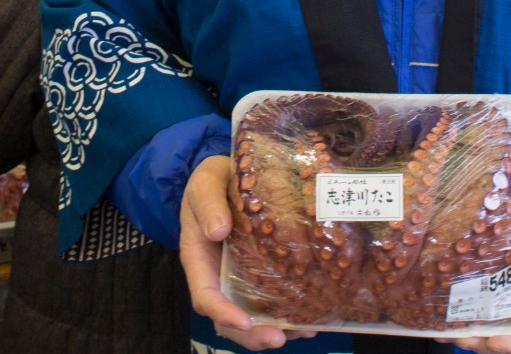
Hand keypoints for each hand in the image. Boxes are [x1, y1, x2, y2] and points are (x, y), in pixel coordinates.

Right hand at [179, 155, 315, 350]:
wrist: (228, 173)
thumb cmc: (212, 179)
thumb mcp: (204, 183)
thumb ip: (207, 204)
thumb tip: (218, 231)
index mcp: (198, 257)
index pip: (205, 295)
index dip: (222, 312)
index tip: (243, 321)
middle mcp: (217, 274)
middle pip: (229, 317)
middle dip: (251, 334)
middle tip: (279, 338)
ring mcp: (238, 276)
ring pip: (251, 315)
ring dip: (274, 330)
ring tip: (304, 332)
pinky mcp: (259, 272)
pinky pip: (270, 300)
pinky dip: (288, 313)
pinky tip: (311, 317)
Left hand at [451, 166, 510, 353]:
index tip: (496, 341)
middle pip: (510, 328)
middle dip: (485, 340)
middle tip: (459, 337)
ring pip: (491, 311)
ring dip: (468, 324)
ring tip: (441, 324)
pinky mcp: (494, 260)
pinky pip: (479, 285)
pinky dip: (461, 297)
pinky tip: (437, 295)